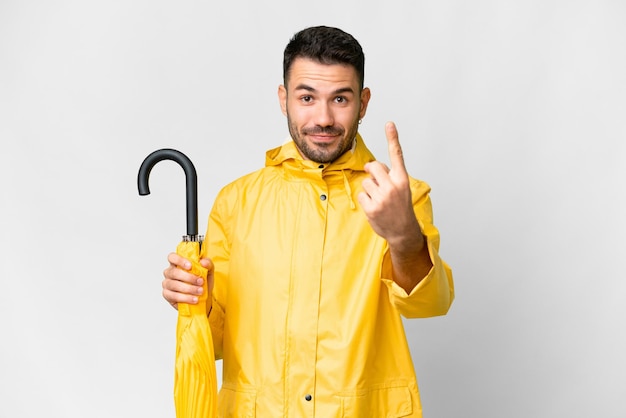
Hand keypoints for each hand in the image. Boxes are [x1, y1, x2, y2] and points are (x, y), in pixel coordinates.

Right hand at [162, 252, 213, 312]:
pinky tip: (194, 299)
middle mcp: (170, 272)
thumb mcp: (208, 272)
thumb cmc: (202, 282)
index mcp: (177, 263)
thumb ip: (208, 264)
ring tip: (200, 291)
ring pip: (174, 285)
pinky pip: (173, 296)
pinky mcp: (167, 295)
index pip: (172, 257)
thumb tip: (203, 262)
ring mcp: (167, 283)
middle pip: (174, 272)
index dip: (179, 260)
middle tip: (200, 281)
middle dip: (189, 278)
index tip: (190, 266)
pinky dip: (185, 298)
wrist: (203, 298)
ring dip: (189, 288)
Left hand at [357, 121, 421, 246]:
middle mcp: (393, 186)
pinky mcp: (372, 207)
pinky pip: (361, 194)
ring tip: (379, 200)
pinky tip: (374, 207)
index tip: (389, 124)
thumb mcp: (401, 189)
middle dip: (371, 171)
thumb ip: (389, 176)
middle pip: (373, 166)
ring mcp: (382, 197)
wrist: (403, 231)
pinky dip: (365, 200)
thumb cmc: (400, 207)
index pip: (397, 155)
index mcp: (402, 179)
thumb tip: (371, 167)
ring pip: (365, 181)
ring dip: (369, 188)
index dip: (393, 138)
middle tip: (377, 182)